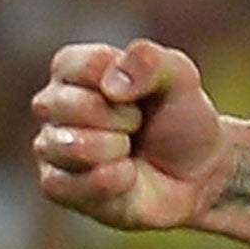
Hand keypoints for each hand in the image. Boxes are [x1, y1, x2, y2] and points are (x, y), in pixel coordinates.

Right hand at [32, 40, 231, 229]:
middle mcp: (54, 106)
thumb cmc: (181, 118)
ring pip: (66, 145)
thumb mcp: (180, 77)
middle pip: (63, 104)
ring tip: (130, 149)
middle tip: (139, 123)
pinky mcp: (56, 187)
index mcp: (75, 70)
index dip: (119, 79)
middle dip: (119, 116)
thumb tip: (111, 85)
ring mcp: (52, 147)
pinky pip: (67, 184)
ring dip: (114, 147)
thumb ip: (150, 61)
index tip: (140, 92)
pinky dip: (111, 180)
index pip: (74, 64)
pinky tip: (127, 175)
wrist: (198, 173)